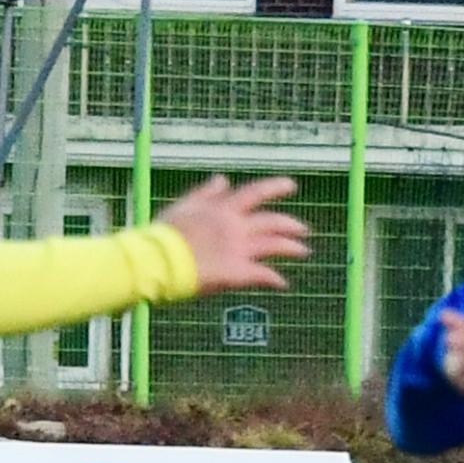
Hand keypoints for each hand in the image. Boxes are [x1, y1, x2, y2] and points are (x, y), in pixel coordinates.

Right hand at [162, 175, 306, 294]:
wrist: (159, 261)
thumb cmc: (165, 235)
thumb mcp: (184, 206)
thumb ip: (206, 193)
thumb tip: (223, 179)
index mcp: (223, 209)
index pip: (255, 192)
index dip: (275, 188)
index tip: (291, 185)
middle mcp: (236, 227)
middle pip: (272, 221)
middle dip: (291, 224)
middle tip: (305, 229)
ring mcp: (239, 250)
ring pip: (275, 245)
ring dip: (292, 247)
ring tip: (304, 251)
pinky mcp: (238, 272)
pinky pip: (264, 275)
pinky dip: (275, 279)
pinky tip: (283, 283)